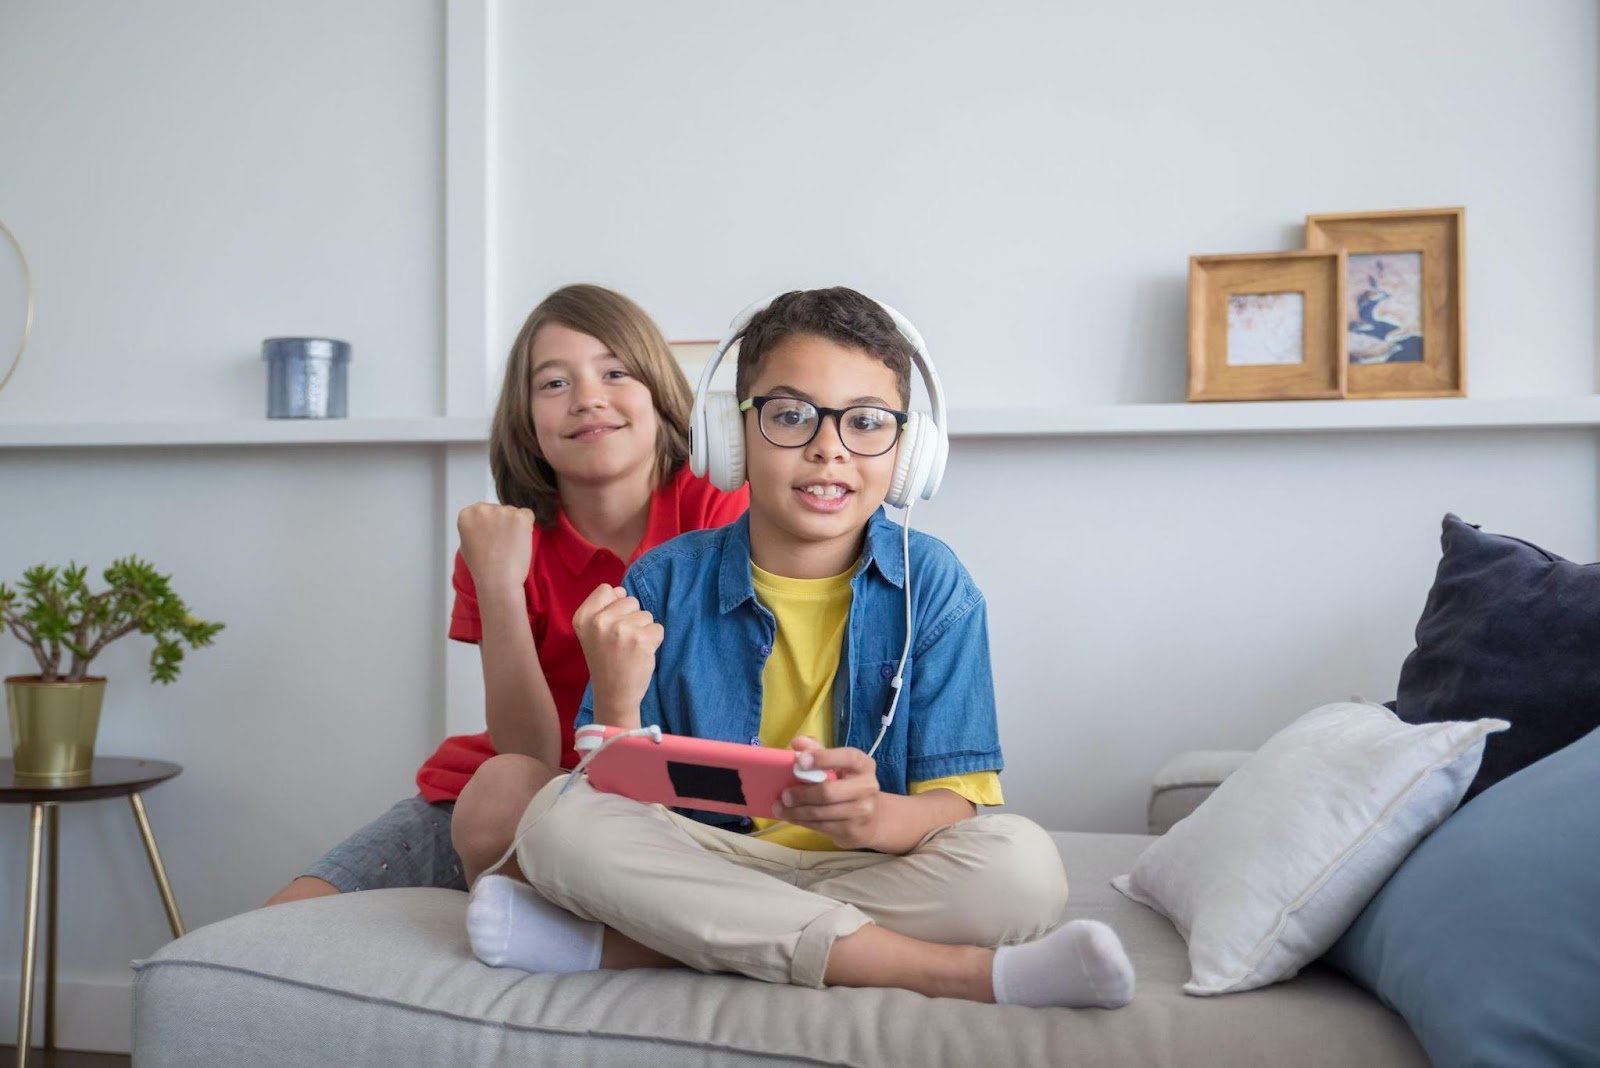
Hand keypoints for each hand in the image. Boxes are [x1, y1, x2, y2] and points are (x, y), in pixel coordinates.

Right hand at [457, 503, 534, 597]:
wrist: (497, 580)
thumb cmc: (482, 568)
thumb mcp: (467, 543)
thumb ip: (474, 527)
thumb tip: (485, 522)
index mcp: (467, 514)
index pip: (484, 511)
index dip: (490, 527)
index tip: (489, 540)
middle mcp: (481, 508)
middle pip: (500, 510)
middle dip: (503, 525)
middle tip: (501, 545)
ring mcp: (501, 511)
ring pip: (514, 513)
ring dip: (515, 527)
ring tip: (509, 547)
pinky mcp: (519, 517)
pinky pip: (528, 516)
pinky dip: (527, 528)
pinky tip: (518, 543)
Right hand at [572, 584, 662, 725]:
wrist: (613, 694)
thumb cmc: (605, 661)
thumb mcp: (592, 633)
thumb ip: (603, 609)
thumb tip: (622, 591)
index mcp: (583, 618)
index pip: (607, 589)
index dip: (614, 605)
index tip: (611, 625)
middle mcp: (600, 621)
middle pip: (630, 600)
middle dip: (631, 618)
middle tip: (621, 642)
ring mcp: (621, 629)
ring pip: (646, 614)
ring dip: (643, 630)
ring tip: (631, 649)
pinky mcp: (641, 639)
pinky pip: (658, 628)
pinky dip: (654, 640)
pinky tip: (641, 654)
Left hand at [773, 737, 882, 849]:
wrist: (873, 819)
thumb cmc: (848, 785)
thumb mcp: (838, 765)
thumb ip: (818, 751)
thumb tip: (797, 743)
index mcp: (863, 765)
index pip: (847, 757)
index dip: (823, 758)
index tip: (800, 760)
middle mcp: (867, 787)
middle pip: (829, 792)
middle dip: (802, 794)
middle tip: (784, 795)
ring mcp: (862, 811)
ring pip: (821, 813)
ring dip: (796, 811)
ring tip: (780, 808)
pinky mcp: (853, 830)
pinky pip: (821, 826)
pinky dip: (803, 821)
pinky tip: (792, 817)